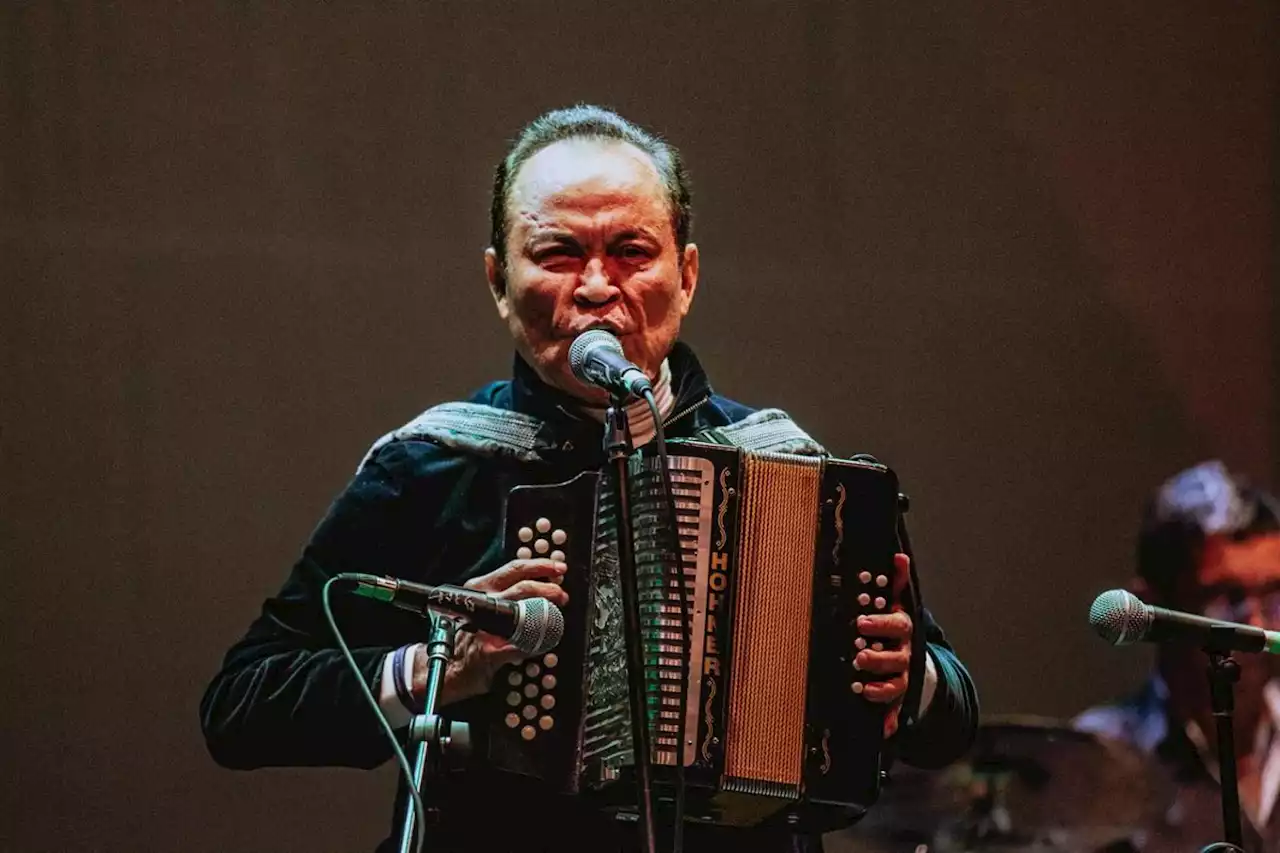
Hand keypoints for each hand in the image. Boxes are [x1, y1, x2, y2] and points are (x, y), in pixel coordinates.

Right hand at [424, 558, 568, 706]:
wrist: (446, 665)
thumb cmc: (466, 634)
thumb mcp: (483, 605)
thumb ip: (506, 594)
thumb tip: (540, 585)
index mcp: (481, 587)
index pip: (514, 568)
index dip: (541, 566)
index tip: (559, 568)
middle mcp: (481, 602)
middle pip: (523, 587)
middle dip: (548, 589)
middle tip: (562, 595)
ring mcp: (484, 627)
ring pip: (523, 611)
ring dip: (545, 613)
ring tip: (555, 616)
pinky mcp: (488, 651)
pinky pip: (521, 645)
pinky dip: (536, 644)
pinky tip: (542, 643)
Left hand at [855, 552, 911, 737]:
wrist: (920, 663)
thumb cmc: (899, 631)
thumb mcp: (900, 605)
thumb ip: (897, 584)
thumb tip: (899, 556)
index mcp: (905, 631)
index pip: (896, 626)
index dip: (880, 623)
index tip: (861, 621)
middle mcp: (906, 655)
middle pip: (895, 658)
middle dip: (877, 658)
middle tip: (858, 656)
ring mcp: (903, 678)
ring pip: (894, 684)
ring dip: (879, 688)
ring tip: (861, 687)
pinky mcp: (899, 698)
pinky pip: (895, 711)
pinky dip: (890, 721)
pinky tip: (884, 729)